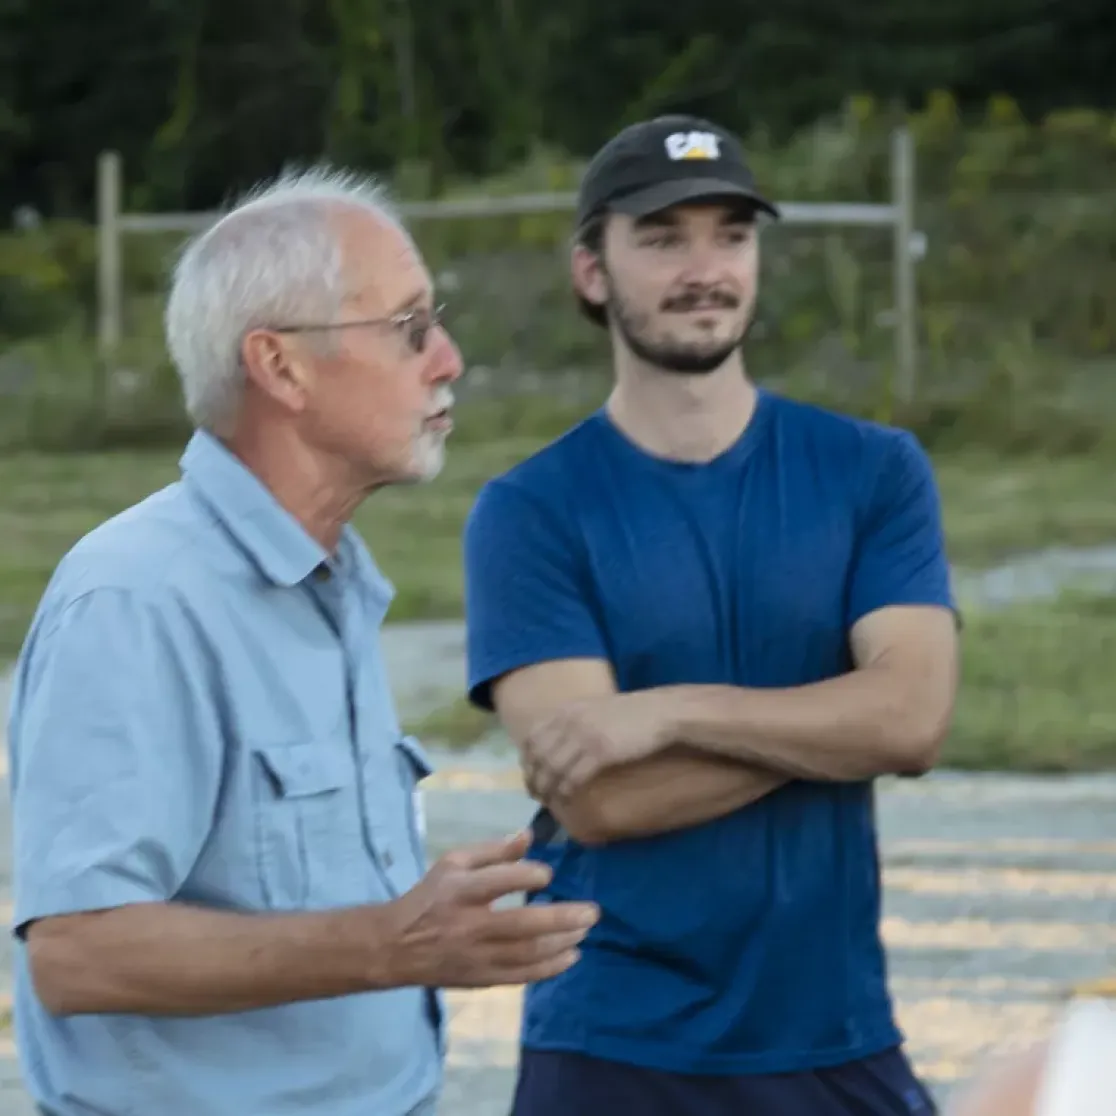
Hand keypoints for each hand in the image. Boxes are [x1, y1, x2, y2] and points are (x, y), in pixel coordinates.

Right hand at [387, 830, 598, 988]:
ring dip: (562, 943)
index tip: (548, 873)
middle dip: (562, 918)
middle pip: (522, 925)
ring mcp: (476, 956)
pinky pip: (521, 976)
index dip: (529, 875)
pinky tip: (571, 956)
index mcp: (460, 890)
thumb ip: (493, 850)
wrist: (397, 946)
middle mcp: (469, 925)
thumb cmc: (431, 896)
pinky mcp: (481, 979)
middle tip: (593, 912)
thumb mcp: (453, 863)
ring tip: (585, 929)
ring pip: (526, 954)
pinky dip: (550, 968)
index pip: (500, 881)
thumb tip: (529, 835)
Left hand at [521, 691, 673, 800]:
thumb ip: (577, 720)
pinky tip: (566, 798)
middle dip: (532, 777)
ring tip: (546, 801)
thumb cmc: (633, 713)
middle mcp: (570, 720)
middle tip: (534, 794)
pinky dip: (565, 790)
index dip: (526, 758)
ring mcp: (584, 736)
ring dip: (546, 787)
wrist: (663, 712)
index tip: (529, 773)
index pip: (533, 735)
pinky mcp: (601, 752)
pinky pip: (573, 776)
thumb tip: (563, 741)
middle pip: (538, 754)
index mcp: (568, 709)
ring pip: (552, 767)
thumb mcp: (597, 709)